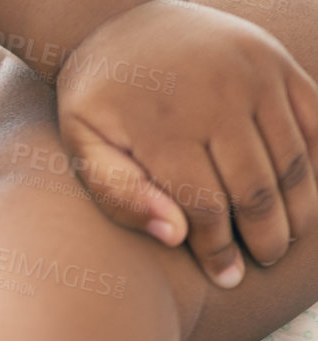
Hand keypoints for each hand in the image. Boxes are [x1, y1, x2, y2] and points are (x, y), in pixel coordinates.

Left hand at [57, 0, 317, 285]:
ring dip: (299, 206)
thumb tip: (176, 237)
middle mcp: (217, 99)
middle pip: (258, 189)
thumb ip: (119, 195)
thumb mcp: (84, 147)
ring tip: (289, 236)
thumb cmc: (97, 99)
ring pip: (294, 159)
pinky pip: (314, 117)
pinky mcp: (276, 61)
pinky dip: (317, 157)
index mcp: (165, 129)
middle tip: (265, 260)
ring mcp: (254, 75)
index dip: (221, 250)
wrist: (116, 20)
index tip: (227, 277)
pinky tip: (306, 189)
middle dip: (266, 236)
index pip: (208, 208)